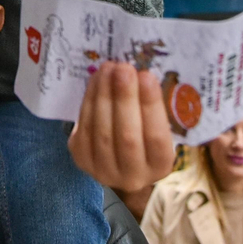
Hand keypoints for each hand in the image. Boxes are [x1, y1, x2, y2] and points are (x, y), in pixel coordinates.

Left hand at [69, 62, 175, 193]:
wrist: (121, 164)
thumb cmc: (145, 138)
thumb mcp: (158, 127)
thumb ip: (151, 107)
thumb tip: (138, 75)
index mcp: (160, 166)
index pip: (156, 137)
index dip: (150, 106)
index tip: (146, 76)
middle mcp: (133, 175)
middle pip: (127, 136)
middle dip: (124, 98)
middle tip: (123, 68)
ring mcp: (104, 171)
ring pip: (102, 131)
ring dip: (103, 95)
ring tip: (108, 69)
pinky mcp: (82, 160)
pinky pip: (84, 128)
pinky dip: (90, 101)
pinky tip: (96, 81)